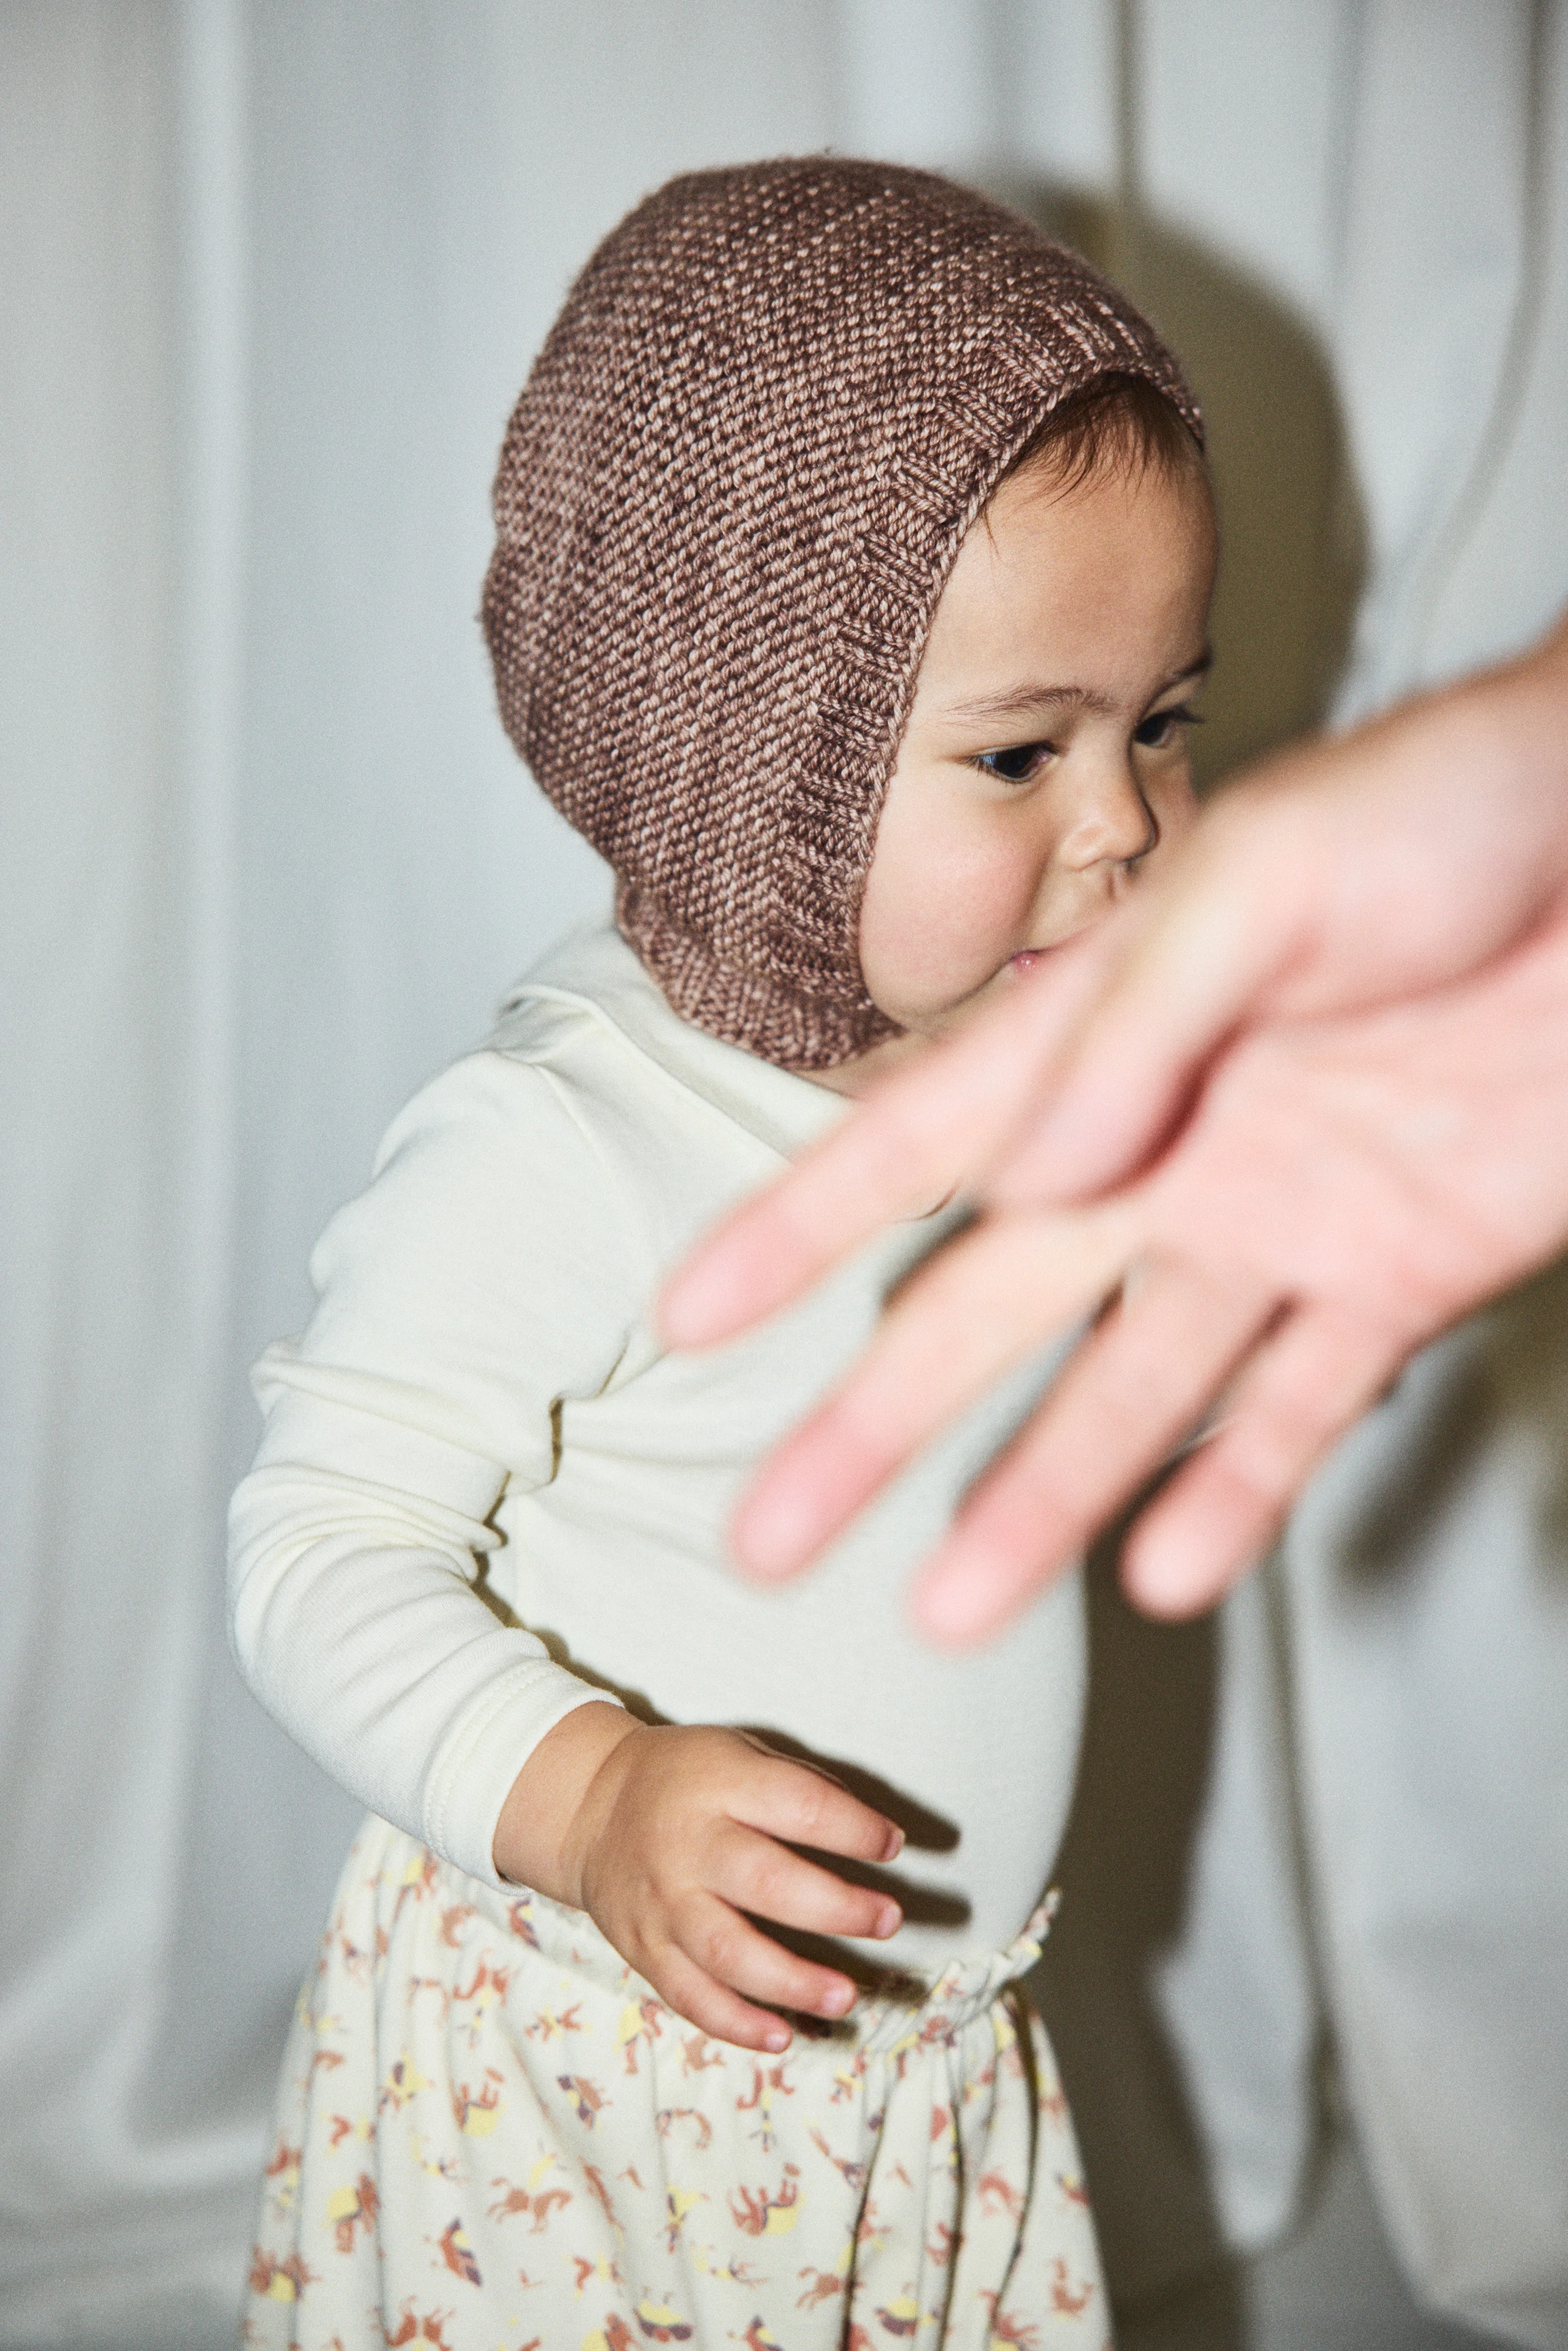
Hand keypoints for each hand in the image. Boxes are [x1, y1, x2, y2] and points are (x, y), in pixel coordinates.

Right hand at [495, 1705, 903, 2051]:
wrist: (591, 1806)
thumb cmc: (689, 1779)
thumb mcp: (739, 1754)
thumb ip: (801, 1789)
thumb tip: (876, 1835)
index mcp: (719, 1784)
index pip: (797, 1805)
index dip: (852, 1828)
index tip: (892, 1845)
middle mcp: (687, 1844)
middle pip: (764, 1882)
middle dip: (834, 1908)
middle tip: (888, 1920)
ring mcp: (661, 1902)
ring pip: (726, 1952)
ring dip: (790, 1982)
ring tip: (845, 1996)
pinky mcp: (643, 1949)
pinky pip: (689, 1995)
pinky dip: (735, 2023)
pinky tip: (781, 2036)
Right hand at [663, 614, 1567, 1630]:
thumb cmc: (1457, 808)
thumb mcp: (1268, 880)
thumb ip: (1137, 1030)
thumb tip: (1022, 1187)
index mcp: (1106, 1030)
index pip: (914, 1144)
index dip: (792, 1233)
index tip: (687, 1317)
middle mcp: (1166, 1143)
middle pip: (987, 1306)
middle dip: (873, 1424)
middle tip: (766, 1533)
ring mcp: (1279, 1221)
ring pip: (1127, 1390)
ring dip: (1038, 1498)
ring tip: (949, 1608)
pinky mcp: (1401, 1278)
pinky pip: (1302, 1408)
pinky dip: (1237, 1492)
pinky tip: (1167, 1574)